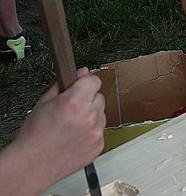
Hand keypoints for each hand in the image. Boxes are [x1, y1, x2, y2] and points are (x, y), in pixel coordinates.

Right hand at [6, 69, 104, 192]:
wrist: (32, 165)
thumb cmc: (34, 136)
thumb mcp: (43, 102)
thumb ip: (65, 84)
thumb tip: (81, 73)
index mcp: (75, 102)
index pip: (95, 81)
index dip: (86, 82)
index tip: (81, 86)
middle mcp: (89, 116)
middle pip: (99, 97)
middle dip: (88, 100)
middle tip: (71, 110)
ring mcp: (96, 132)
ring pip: (101, 114)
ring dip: (91, 116)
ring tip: (71, 126)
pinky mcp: (99, 145)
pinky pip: (100, 131)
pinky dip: (91, 132)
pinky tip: (75, 137)